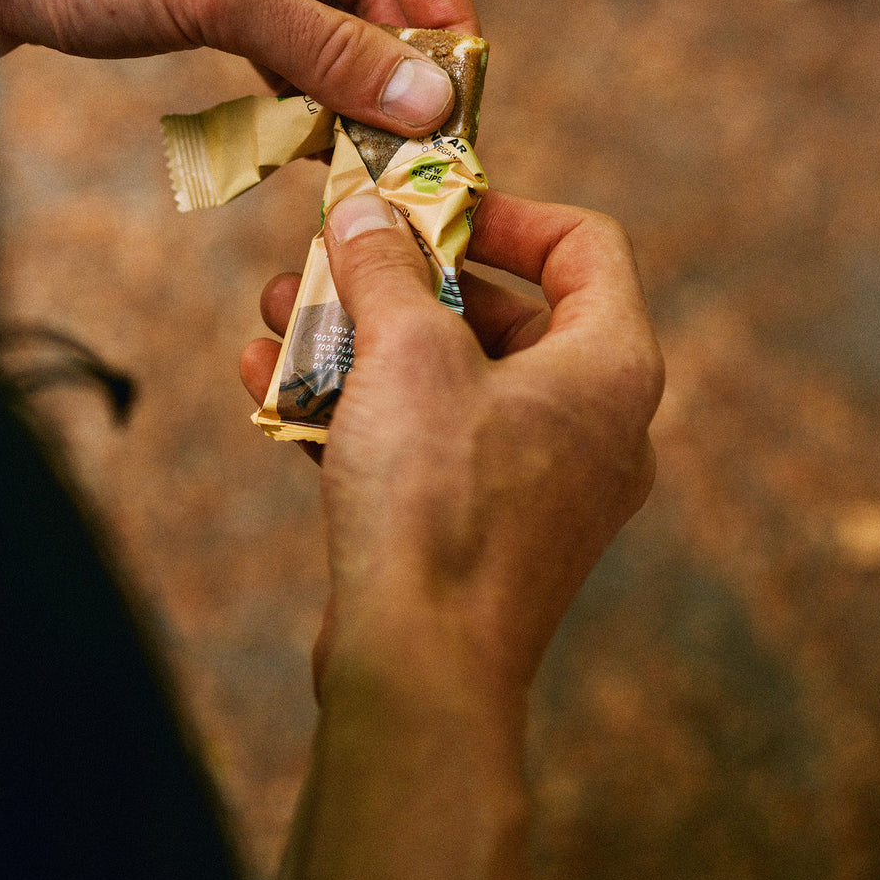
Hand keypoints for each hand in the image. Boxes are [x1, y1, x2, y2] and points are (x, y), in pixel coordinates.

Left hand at [0, 0, 475, 133]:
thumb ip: (330, 51)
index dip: (445, 21)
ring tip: (349, 154)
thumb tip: (430, 103)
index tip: (456, 104)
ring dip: (339, 82)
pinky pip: (275, 33)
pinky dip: (290, 82)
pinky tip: (294, 135)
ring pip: (324, 16)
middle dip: (389, 65)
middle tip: (401, 151)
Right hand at [243, 187, 660, 692]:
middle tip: (335, 253)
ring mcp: (541, 481)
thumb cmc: (438, 502)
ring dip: (364, 335)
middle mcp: (593, 422)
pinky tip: (269, 376)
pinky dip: (359, 403)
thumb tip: (362, 211)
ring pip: (451, 377)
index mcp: (611, 365)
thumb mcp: (406, 350)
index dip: (504, 211)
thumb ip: (384, 266)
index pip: (585, 245)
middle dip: (403, 277)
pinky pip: (426, 440)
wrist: (420, 671)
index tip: (427, 207)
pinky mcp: (484, 527)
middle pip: (503, 310)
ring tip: (282, 306)